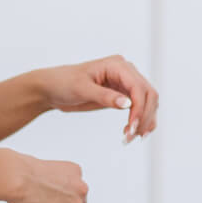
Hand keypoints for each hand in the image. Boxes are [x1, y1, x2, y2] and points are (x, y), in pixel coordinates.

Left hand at [39, 56, 158, 142]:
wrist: (53, 89)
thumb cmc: (64, 83)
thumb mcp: (82, 89)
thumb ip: (105, 96)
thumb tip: (127, 104)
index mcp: (117, 65)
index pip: (138, 87)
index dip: (139, 108)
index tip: (133, 127)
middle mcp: (125, 72)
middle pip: (149, 94)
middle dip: (144, 116)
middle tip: (132, 136)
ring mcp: (125, 83)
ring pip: (148, 101)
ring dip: (144, 120)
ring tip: (130, 137)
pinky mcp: (122, 95)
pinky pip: (139, 107)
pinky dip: (140, 120)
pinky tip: (133, 132)